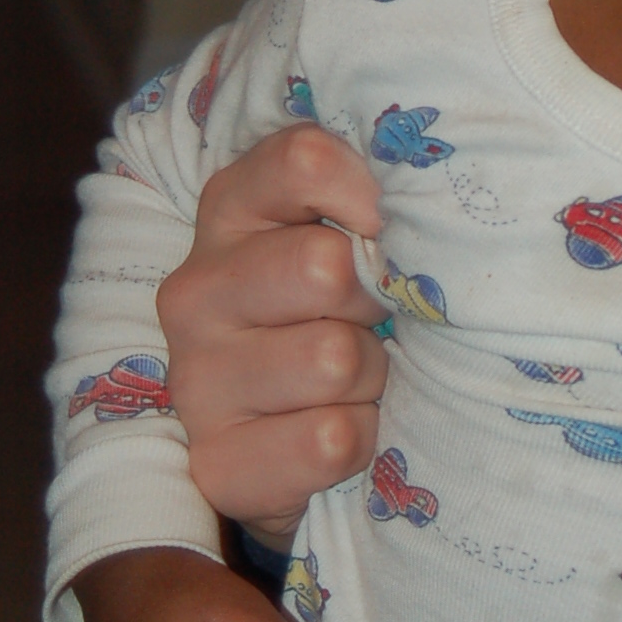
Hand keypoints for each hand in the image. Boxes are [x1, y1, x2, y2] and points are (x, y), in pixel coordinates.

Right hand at [158, 125, 386, 546]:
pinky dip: (360, 440)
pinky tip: (339, 430)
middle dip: (374, 300)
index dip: (368, 192)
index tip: (385, 227)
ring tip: (355, 380)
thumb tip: (426, 193)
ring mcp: (195, 379)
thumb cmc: (339, 312)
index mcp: (231, 209)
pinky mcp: (216, 462)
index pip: (303, 160)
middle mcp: (196, 289)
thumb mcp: (350, 233)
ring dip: (370, 376)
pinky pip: (328, 440)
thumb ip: (372, 192)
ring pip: (333, 358)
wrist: (293, 438)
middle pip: (324, 265)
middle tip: (370, 320)